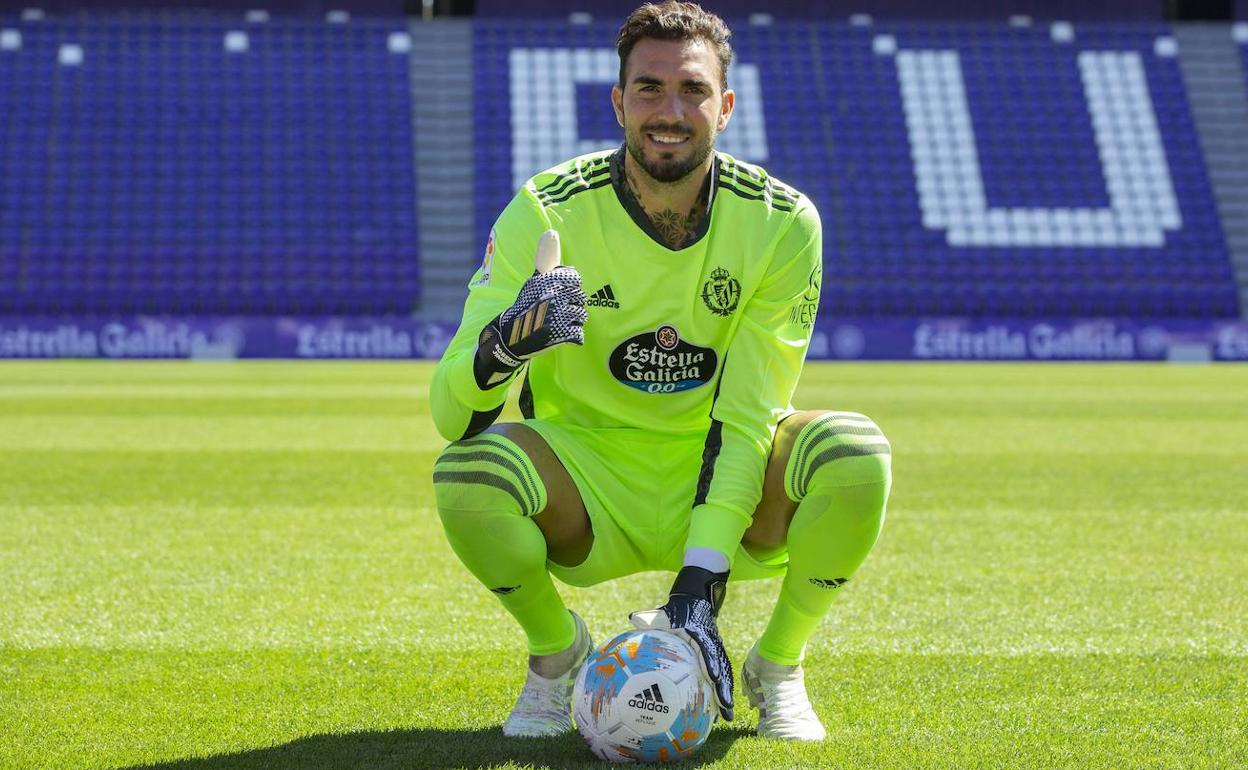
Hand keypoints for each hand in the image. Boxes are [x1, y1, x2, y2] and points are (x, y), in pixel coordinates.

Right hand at [474, 230, 587, 388]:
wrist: (511, 336)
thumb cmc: (527, 305)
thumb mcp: (535, 279)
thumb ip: (546, 258)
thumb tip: (551, 231)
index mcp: (548, 280)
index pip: (574, 278)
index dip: (567, 288)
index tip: (555, 294)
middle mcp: (553, 294)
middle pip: (580, 298)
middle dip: (570, 305)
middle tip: (554, 311)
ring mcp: (557, 315)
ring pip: (581, 316)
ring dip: (572, 321)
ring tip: (556, 322)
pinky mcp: (559, 334)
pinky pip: (578, 334)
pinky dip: (571, 336)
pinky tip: (559, 334)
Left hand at [630, 566, 733, 720]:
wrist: (695, 601)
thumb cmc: (676, 611)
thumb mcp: (663, 613)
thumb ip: (650, 617)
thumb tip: (633, 617)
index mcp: (700, 634)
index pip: (708, 649)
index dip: (711, 662)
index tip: (713, 675)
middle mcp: (712, 645)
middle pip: (721, 668)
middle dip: (724, 687)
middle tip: (725, 704)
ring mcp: (717, 652)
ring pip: (724, 675)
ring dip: (726, 695)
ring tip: (727, 716)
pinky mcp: (717, 658)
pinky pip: (721, 677)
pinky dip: (721, 693)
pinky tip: (719, 711)